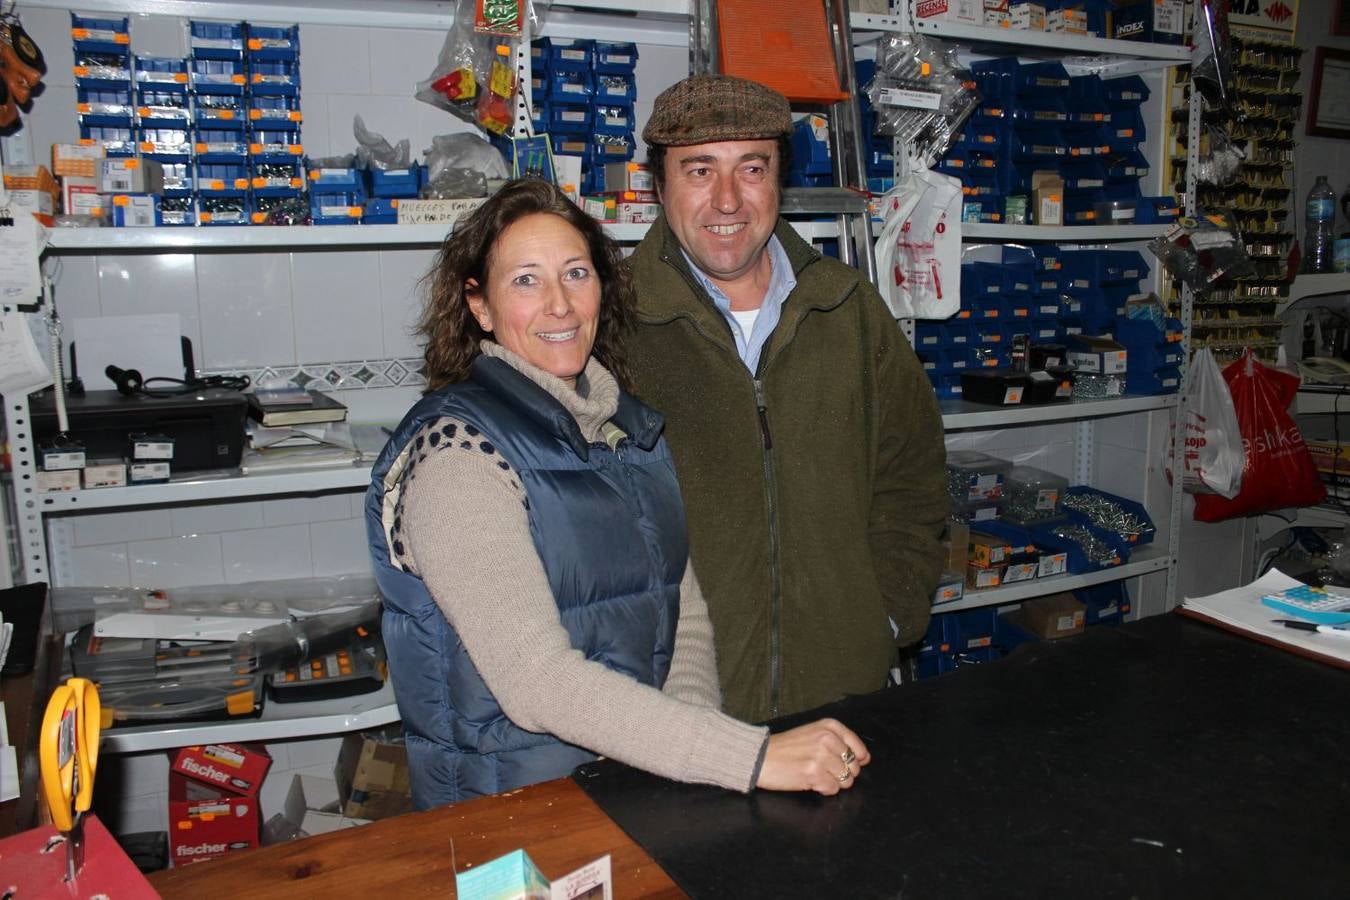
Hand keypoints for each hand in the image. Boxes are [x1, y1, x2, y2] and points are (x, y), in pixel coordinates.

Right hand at [755, 718, 869, 794]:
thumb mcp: (812, 733)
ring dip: (834, 782)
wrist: (760, 757)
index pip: (857, 746)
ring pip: (846, 779)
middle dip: (843, 773)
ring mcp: (821, 757)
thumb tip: (864, 758)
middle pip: (853, 766)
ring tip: (817, 776)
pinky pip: (833, 789)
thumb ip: (838, 741)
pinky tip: (811, 782)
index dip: (857, 759)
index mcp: (828, 726)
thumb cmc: (785, 747)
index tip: (848, 763)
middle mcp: (827, 739)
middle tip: (824, 770)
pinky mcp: (814, 774)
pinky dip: (824, 789)